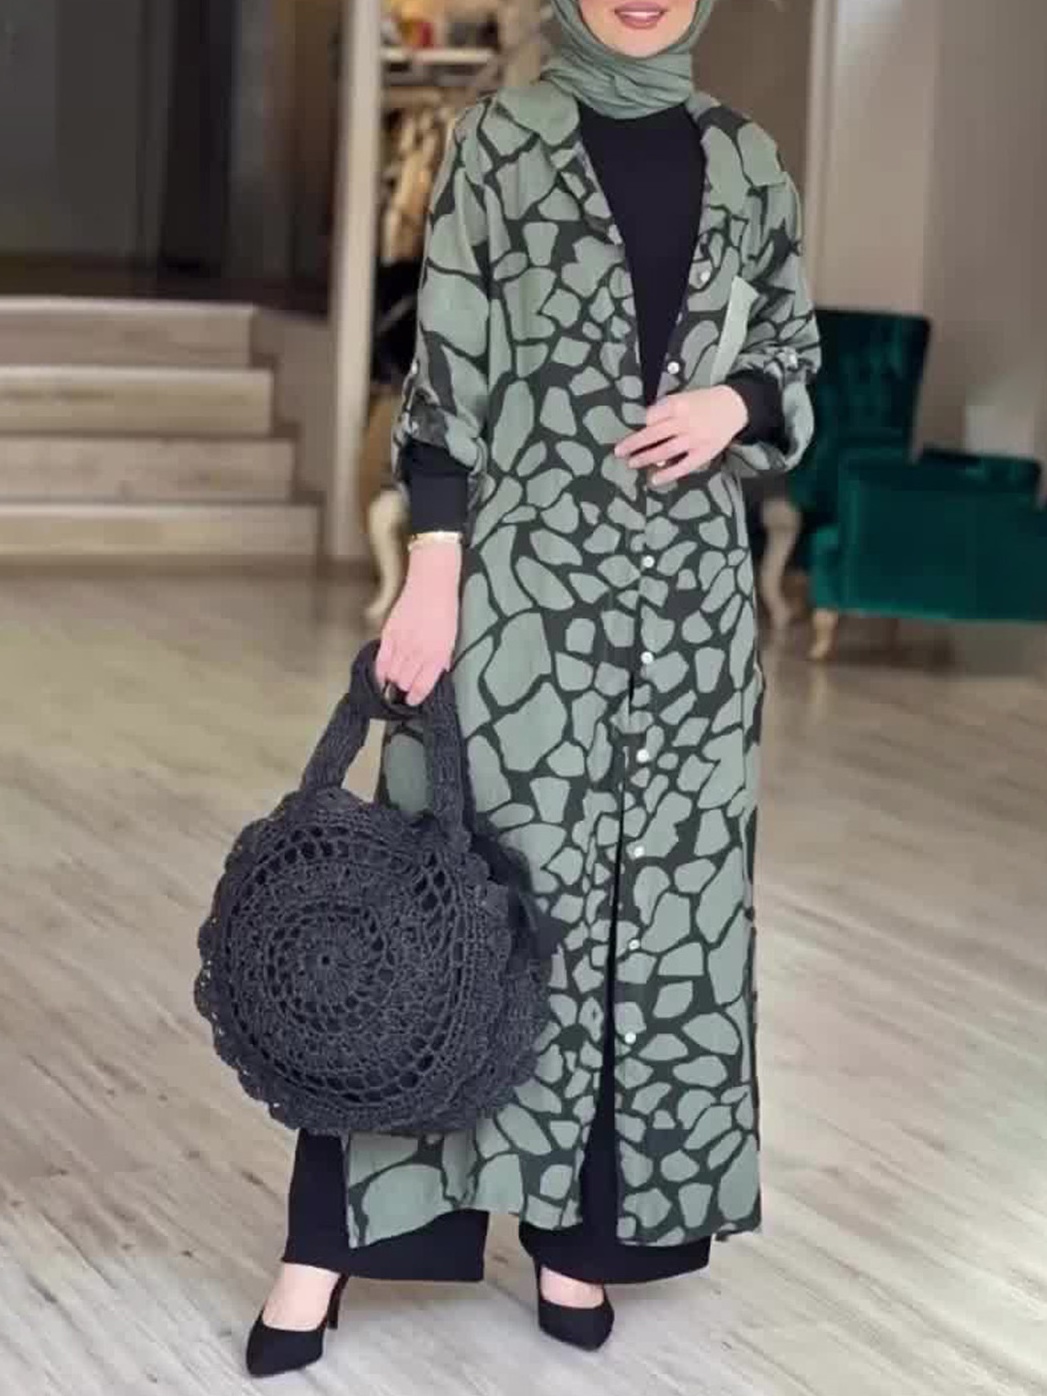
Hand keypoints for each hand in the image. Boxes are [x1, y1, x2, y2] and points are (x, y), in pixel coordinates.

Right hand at [375, 542, 461, 705]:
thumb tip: (435, 676)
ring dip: (393, 679)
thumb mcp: (451, 639)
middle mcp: (418, 653)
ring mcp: (401, 643)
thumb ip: (442, 660)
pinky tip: (383, 674)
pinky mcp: (389, 634)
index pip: (422, 687)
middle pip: (404, 682)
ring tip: (396, 677)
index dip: (416, 698)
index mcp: (437, 655)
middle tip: (405, 688)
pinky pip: (380, 661)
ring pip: (391, 674)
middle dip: (404, 688)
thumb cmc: (446, 610)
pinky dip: (380, 671)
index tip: (413, 701)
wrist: (432, 584)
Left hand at [614, 385, 748, 484]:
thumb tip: (644, 427)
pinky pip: (682, 466)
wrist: (733, 406)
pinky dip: (667, 474)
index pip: (651, 417)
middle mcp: (685, 422)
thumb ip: (664, 410)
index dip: (639, 425)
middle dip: (633, 444)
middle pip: (653, 435)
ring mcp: (694, 439)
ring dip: (645, 458)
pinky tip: (654, 479)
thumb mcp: (682, 397)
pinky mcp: (703, 453)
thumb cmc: (702, 402)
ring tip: (631, 463)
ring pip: (665, 451)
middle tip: (618, 451)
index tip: (629, 430)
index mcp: (678, 405)